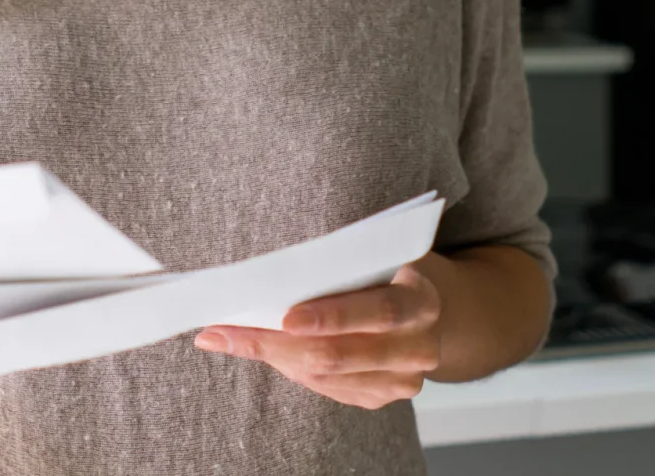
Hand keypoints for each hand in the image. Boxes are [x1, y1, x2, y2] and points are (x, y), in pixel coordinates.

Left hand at [193, 262, 441, 409]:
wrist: (429, 311)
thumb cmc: (392, 272)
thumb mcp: (381, 257)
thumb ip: (346, 264)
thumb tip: (275, 271)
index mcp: (422, 302)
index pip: (380, 311)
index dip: (333, 316)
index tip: (285, 316)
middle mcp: (418, 348)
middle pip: (339, 354)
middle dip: (276, 343)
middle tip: (226, 332)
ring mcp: (401, 381)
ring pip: (324, 376)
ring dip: (271, 356)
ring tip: (228, 338)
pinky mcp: (380, 397)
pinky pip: (326, 388)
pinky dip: (289, 367)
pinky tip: (264, 349)